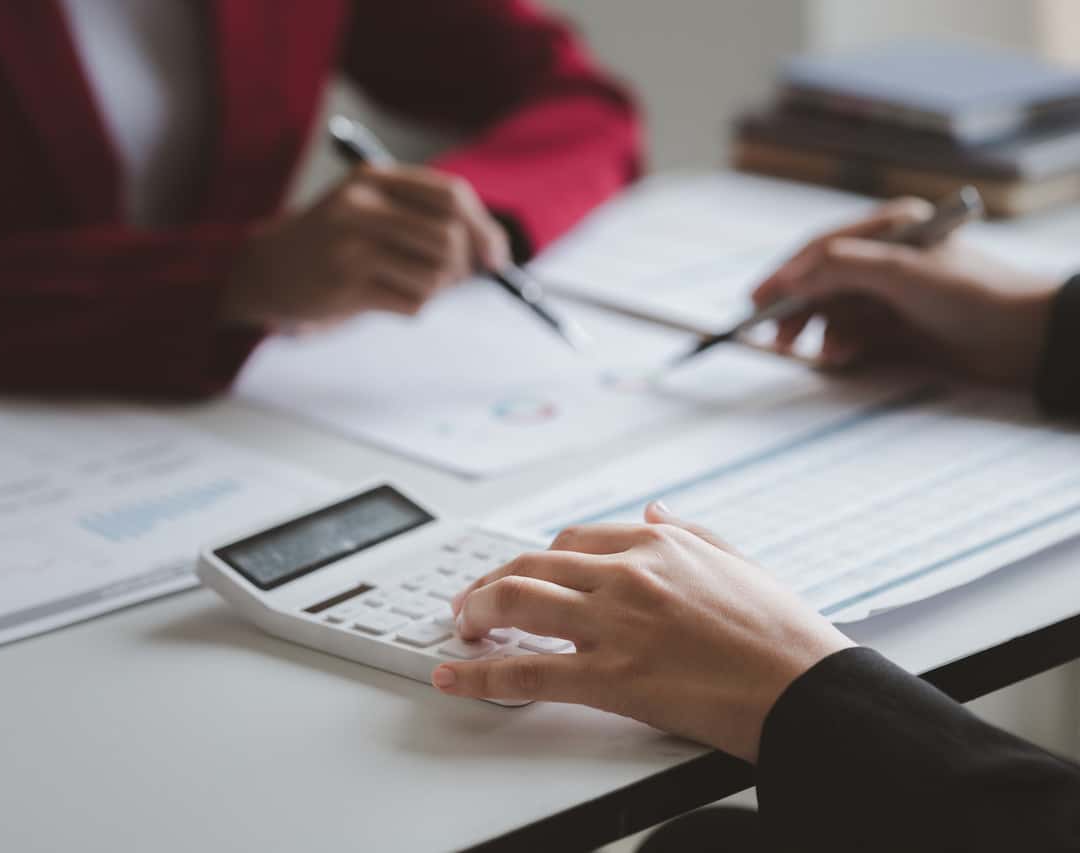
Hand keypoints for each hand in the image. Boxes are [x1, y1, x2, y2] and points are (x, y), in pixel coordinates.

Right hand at [222, 165, 508, 324]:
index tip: (496, 256)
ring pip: (435, 276)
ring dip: (435, 290)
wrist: (264, 270)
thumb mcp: (371, 210)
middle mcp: (362, 206)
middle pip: (449, 238)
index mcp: (373, 178)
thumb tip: (496, 251)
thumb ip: (426, 218)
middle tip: (450, 279)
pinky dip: (413, 307)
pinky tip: (386, 300)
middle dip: (462, 266)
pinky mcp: (345, 287)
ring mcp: (350, 246)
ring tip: (407, 286)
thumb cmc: (332, 243)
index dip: (484, 227)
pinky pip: (413, 304)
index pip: (451, 196)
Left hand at [433, 505, 852, 762]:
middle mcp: (627, 575)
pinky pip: (525, 673)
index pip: (569, 543)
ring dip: (475, 613)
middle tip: (472, 603)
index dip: (533, 563)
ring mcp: (614, 625)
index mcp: (655, 546)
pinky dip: (479, 675)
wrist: (810, 689)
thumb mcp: (736, 559)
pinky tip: (454, 676)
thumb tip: (653, 509)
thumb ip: (688, 531)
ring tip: (461, 629)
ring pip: (516, 602)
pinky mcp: (611, 679)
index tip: (518, 577)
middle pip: (529, 566)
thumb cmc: (782, 633)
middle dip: (488, 582)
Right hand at [751, 198, 1062, 383]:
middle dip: (798, 308)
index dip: (786, 272)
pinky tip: (843, 356)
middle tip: (777, 336)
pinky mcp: (897, 325)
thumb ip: (841, 269)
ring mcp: (891, 293)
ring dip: (821, 331)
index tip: (757, 300)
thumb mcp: (901, 273)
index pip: (822, 247)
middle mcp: (887, 257)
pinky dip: (841, 345)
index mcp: (890, 229)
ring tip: (821, 353)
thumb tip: (791, 278)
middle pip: (822, 280)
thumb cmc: (972, 294)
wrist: (1024, 339)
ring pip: (833, 311)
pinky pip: (851, 334)